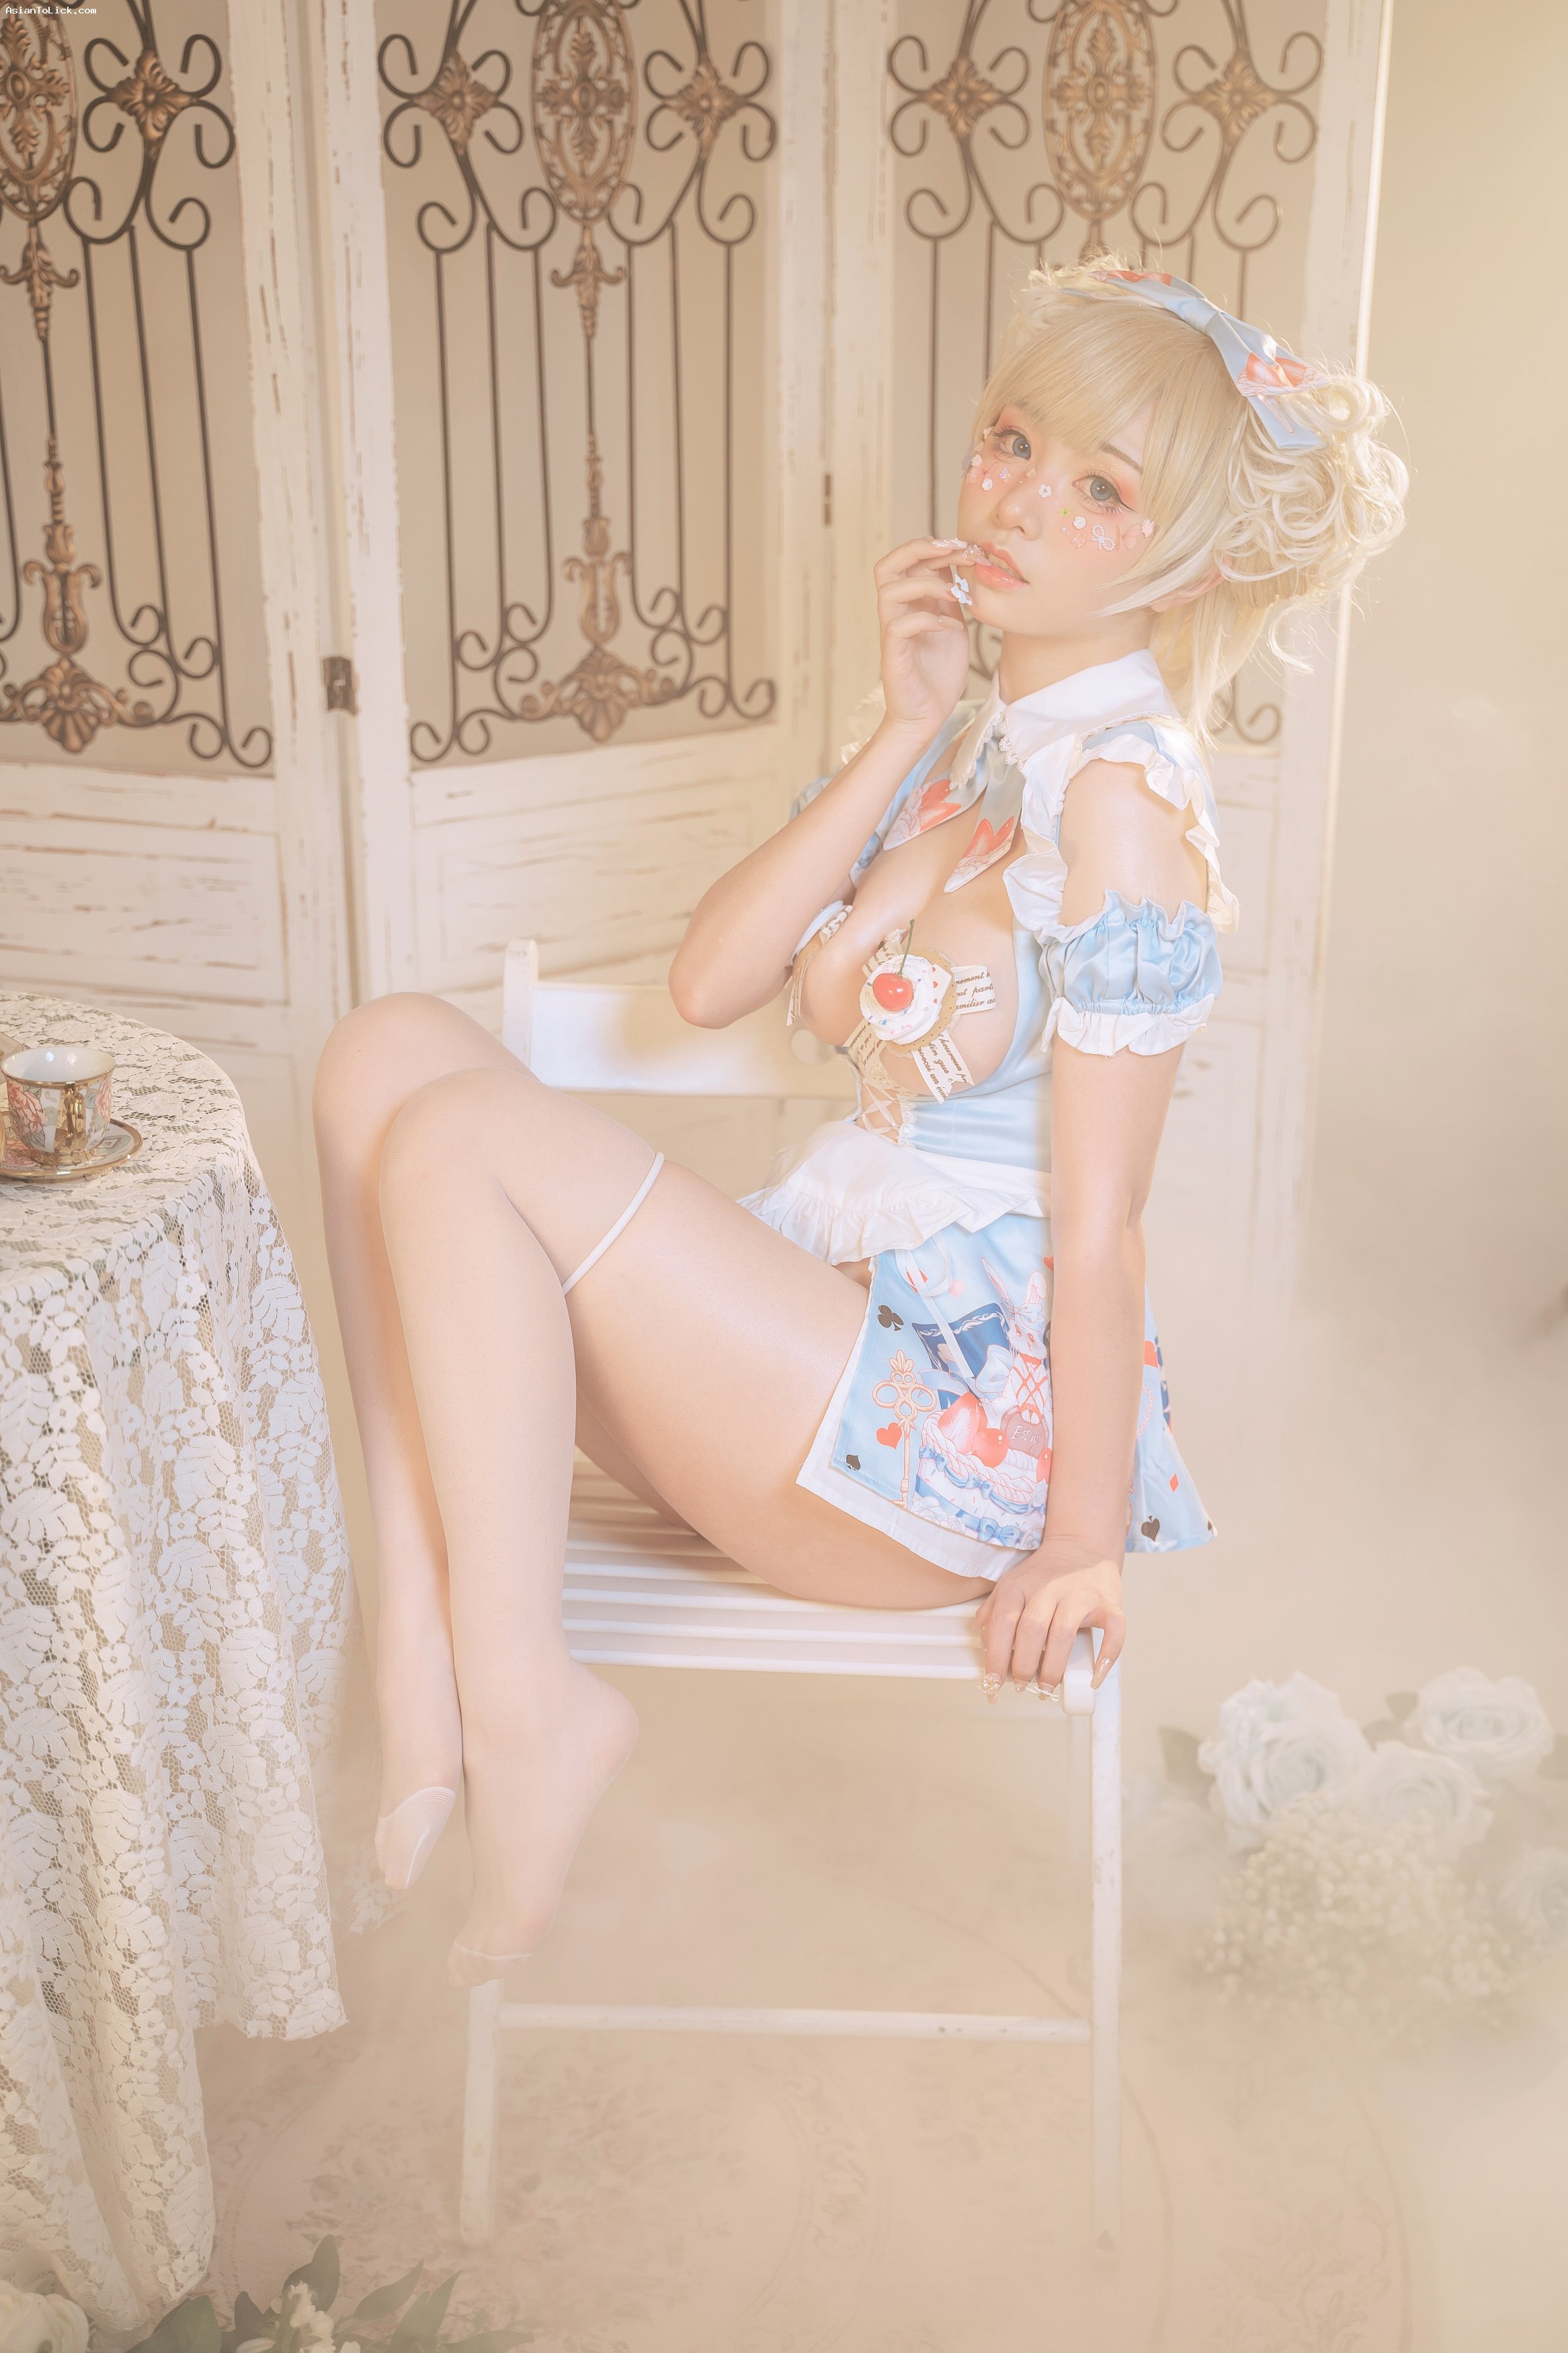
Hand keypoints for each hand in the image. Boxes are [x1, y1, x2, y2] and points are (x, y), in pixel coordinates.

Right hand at [874, 537, 973, 741]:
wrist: (927, 715)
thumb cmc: (939, 673)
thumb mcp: (952, 625)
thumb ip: (952, 598)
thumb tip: (963, 567)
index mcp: (909, 603)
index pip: (908, 560)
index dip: (934, 545)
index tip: (966, 546)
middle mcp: (895, 613)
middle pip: (887, 565)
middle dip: (918, 549)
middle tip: (950, 550)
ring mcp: (891, 633)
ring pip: (890, 590)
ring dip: (927, 585)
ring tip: (956, 595)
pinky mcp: (893, 655)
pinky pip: (899, 626)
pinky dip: (928, 620)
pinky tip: (950, 627)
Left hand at [974, 1534, 1125, 1691]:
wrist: (1081, 1547)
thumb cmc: (1045, 1575)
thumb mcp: (1012, 1585)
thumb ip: (993, 1611)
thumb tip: (985, 1646)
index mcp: (1019, 1586)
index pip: (1003, 1624)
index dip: (996, 1658)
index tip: (993, 1683)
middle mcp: (1048, 1588)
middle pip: (1031, 1629)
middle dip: (1023, 1665)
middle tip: (1022, 1686)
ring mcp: (1079, 1594)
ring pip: (1064, 1632)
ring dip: (1053, 1666)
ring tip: (1047, 1688)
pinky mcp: (1107, 1602)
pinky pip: (1112, 1629)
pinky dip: (1106, 1655)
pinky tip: (1094, 1676)